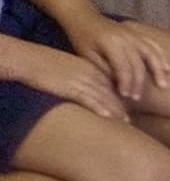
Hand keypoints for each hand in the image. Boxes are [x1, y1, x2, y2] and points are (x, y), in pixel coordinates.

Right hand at [0, 43, 123, 118]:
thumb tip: (93, 92)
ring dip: (115, 110)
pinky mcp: (70, 86)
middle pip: (111, 92)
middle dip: (122, 107)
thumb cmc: (47, 65)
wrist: (29, 58)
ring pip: (103, 97)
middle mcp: (90, 74)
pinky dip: (98, 107)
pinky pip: (88, 98)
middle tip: (131, 121)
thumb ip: (84, 78)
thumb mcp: (71, 69)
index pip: (112, 84)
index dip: (121, 98)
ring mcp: (81, 80)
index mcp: (91, 68)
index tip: (129, 109)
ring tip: (125, 122)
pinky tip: (107, 116)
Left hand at [91, 20, 169, 102]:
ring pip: (151, 54)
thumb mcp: (87, 55)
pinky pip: (153, 45)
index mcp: (110, 43)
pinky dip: (161, 56)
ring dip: (158, 71)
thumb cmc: (82, 38)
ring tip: (163, 86)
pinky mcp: (137, 34)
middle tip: (137, 98)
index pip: (123, 67)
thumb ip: (104, 68)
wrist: (83, 17)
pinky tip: (167, 68)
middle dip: (138, 83)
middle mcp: (124, 37)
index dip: (125, 83)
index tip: (125, 96)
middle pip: (138, 64)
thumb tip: (119, 83)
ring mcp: (133, 34)